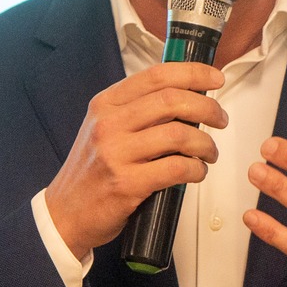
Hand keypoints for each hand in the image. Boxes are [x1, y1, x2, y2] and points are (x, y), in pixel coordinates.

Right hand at [44, 61, 227, 259]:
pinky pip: (176, 168)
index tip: (215, 78)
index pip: (156, 75)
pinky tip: (197, 172)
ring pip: (179, 134)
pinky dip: (196, 169)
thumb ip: (137, 110)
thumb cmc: (91, 171)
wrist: (65, 213)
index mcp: (106, 104)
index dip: (193, 73)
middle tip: (220, 119)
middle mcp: (109, 124)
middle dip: (207, 107)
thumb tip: (185, 98)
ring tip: (209, 152)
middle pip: (172, 101)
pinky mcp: (126, 183)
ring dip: (206, 143)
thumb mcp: (104, 128)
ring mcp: (116, 154)